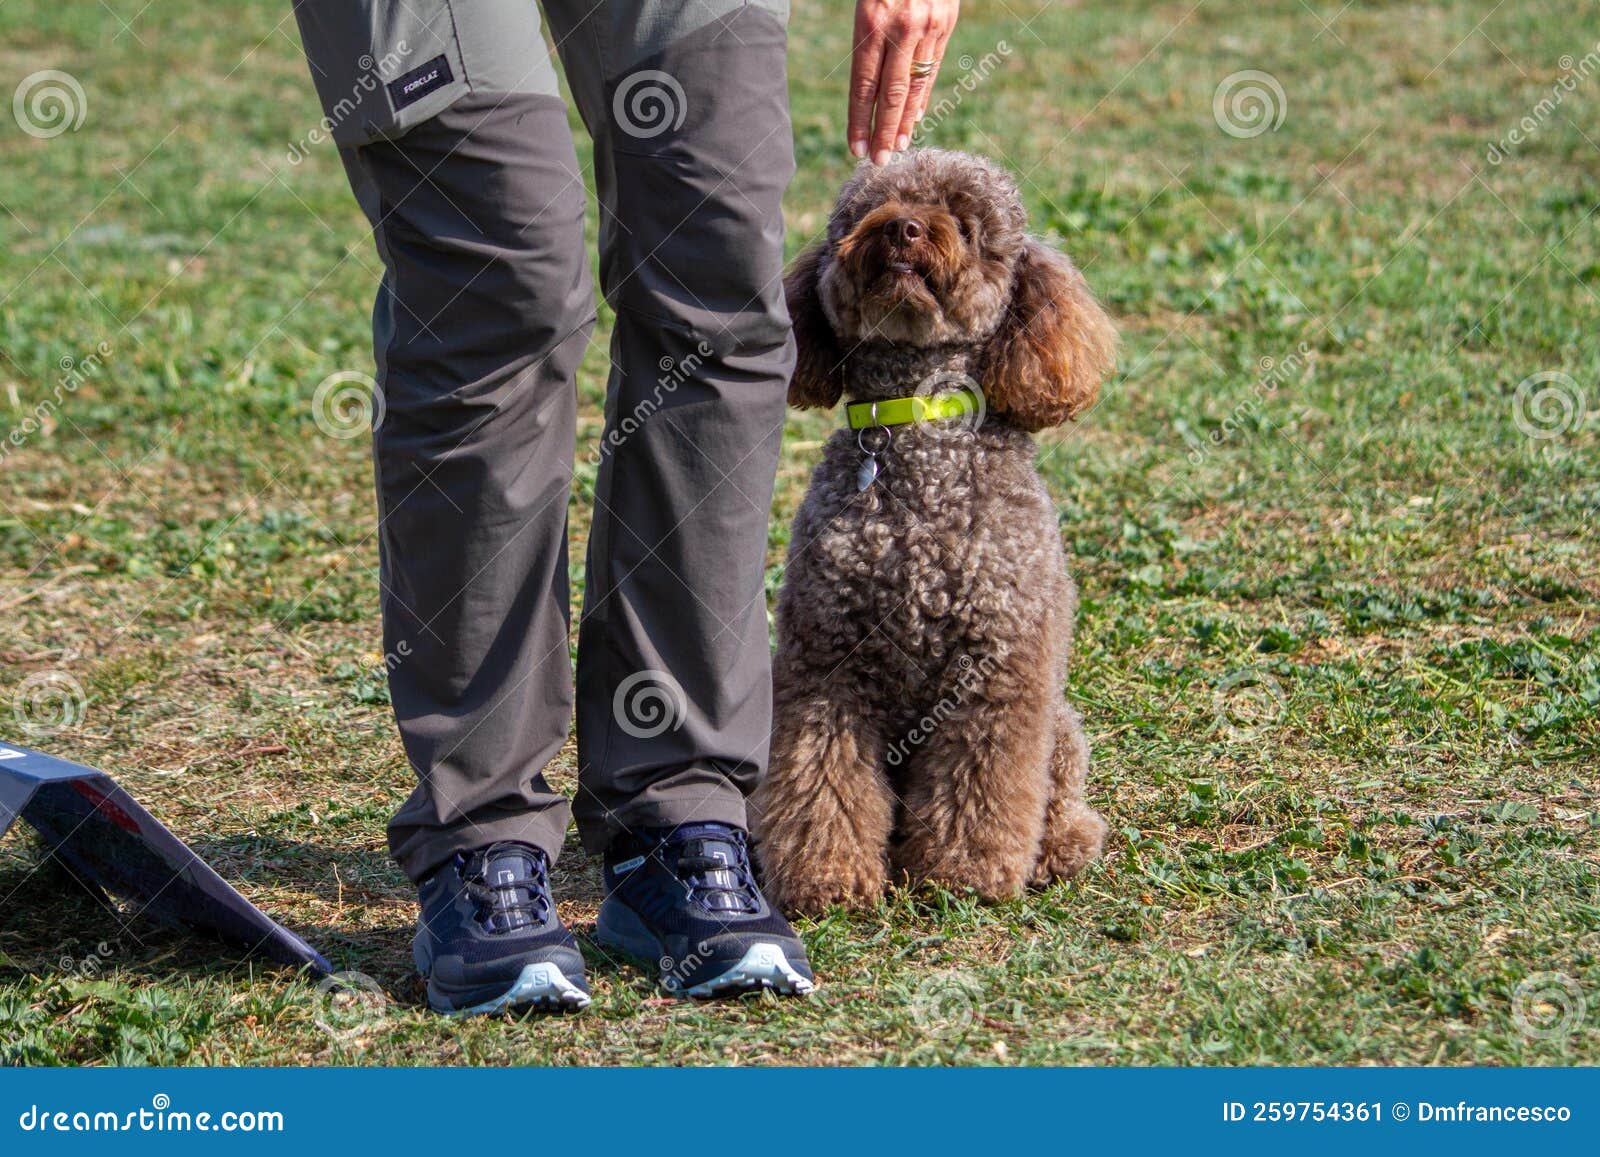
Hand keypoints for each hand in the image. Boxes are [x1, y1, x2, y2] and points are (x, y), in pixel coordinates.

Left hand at [848, 0, 959, 164]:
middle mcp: (901, 26)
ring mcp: (927, 25)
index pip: (862, 83)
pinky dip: (922, 96)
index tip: (856, 148)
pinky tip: (915, 118)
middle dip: (882, 132)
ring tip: (896, 148)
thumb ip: (866, 38)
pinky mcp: (945, 21)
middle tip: (878, 162)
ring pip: (914, 85)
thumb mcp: (865, 1)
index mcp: (871, 19)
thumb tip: (865, 89)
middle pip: (889, 93)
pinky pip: (932, 68)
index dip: (858, 119)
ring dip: (905, 121)